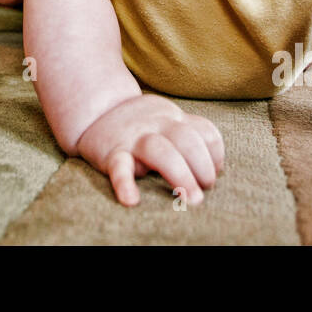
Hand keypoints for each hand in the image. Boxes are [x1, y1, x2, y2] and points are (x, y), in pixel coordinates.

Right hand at [77, 94, 224, 205]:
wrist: (94, 111)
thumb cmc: (140, 124)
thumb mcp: (166, 119)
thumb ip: (190, 134)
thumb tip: (217, 167)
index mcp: (173, 118)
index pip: (204, 130)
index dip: (215, 153)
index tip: (215, 171)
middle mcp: (156, 125)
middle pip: (186, 139)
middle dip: (202, 166)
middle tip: (206, 189)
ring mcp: (134, 138)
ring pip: (159, 150)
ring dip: (180, 174)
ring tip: (190, 198)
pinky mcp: (112, 153)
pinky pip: (119, 167)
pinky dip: (125, 183)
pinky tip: (131, 200)